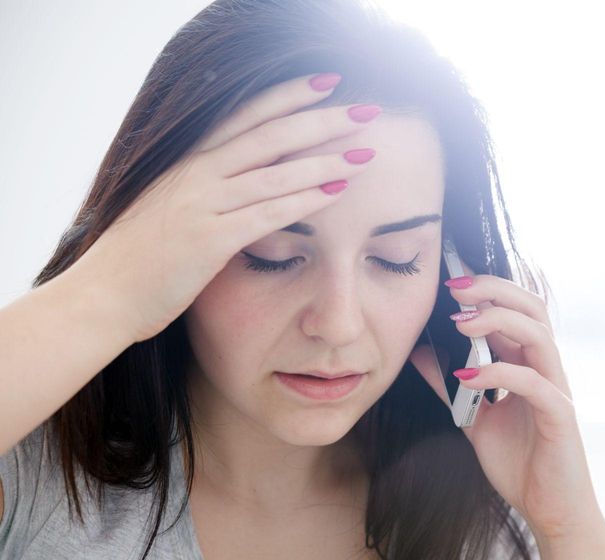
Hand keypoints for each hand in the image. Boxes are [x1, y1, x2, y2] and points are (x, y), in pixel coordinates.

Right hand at [72, 72, 380, 343]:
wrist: (103, 297)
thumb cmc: (141, 258)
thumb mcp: (173, 207)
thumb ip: (207, 189)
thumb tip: (245, 179)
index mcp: (189, 162)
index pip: (247, 116)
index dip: (289, 96)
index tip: (327, 83)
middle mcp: (197, 174)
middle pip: (271, 135)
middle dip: (322, 120)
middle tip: (366, 110)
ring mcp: (203, 205)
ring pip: (275, 172)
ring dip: (325, 160)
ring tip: (365, 153)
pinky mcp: (209, 241)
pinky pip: (267, 214)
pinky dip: (305, 201)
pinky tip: (337, 192)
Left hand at [409, 270, 604, 541]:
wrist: (551, 512)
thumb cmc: (521, 464)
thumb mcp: (474, 420)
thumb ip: (452, 387)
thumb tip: (421, 355)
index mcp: (529, 365)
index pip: (514, 310)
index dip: (485, 290)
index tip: (448, 281)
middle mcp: (547, 369)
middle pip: (532, 308)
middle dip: (494, 290)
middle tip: (455, 287)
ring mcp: (556, 390)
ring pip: (538, 335)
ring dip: (498, 321)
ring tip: (461, 324)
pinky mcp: (560, 416)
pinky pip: (534, 383)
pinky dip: (500, 373)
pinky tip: (469, 377)